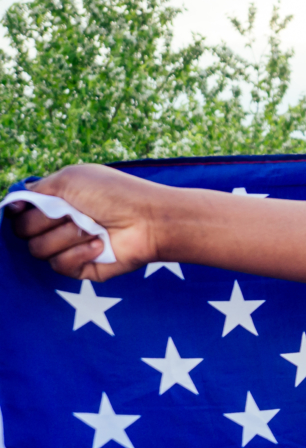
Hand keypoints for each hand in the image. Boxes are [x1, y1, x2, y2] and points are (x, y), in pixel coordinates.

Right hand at [5, 164, 162, 281]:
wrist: (149, 219)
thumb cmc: (114, 194)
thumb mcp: (70, 180)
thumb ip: (37, 190)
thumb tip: (11, 205)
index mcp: (54, 203)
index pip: (18, 213)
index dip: (20, 212)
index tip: (30, 206)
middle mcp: (58, 226)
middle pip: (22, 232)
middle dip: (46, 220)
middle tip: (74, 213)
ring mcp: (70, 248)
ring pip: (38, 250)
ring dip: (66, 236)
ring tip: (93, 228)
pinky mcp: (82, 268)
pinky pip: (59, 266)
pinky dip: (78, 253)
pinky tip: (100, 245)